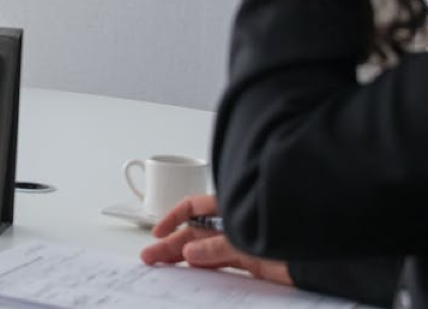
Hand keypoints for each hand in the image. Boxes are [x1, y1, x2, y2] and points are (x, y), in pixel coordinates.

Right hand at [139, 194, 291, 286]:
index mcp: (230, 204)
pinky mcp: (251, 259)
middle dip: (171, 242)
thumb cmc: (289, 230)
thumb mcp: (246, 238)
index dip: (173, 218)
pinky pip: (219, 261)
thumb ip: (217, 245)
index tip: (158, 233)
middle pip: (195, 229)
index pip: (194, 206)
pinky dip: (203, 265)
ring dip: (183, 256)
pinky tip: (190, 270)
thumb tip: (189, 251)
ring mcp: (241, 240)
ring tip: (162, 265)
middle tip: (150, 257)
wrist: (323, 256)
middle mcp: (233, 220)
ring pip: (204, 246)